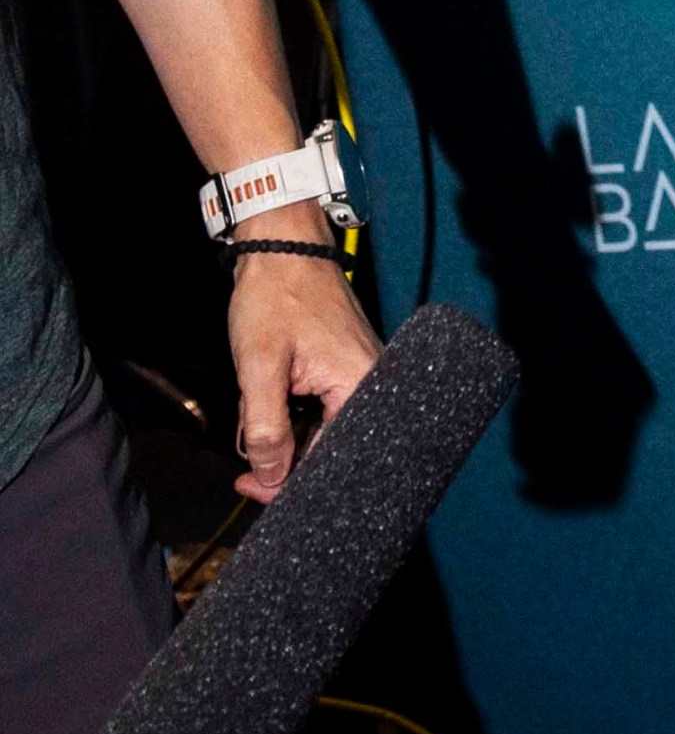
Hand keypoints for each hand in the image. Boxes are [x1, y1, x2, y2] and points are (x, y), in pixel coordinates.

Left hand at [226, 245, 378, 497]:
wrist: (282, 248)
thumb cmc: (276, 296)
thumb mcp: (260, 366)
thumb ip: (265, 428)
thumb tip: (269, 478)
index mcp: (360, 385)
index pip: (330, 460)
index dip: (286, 482)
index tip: (249, 485)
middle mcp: (369, 383)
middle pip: (329, 449)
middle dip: (283, 459)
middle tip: (245, 461)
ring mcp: (359, 374)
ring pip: (321, 431)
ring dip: (284, 434)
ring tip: (255, 416)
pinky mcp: (345, 367)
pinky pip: (321, 410)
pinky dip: (292, 415)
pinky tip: (269, 403)